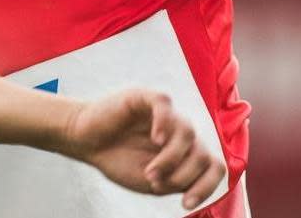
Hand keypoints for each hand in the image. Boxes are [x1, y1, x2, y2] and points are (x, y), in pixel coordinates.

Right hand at [64, 89, 225, 211]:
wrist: (86, 143)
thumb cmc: (118, 161)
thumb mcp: (154, 181)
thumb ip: (178, 180)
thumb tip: (196, 181)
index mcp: (186, 152)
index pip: (214, 166)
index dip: (206, 187)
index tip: (185, 203)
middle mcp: (181, 131)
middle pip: (204, 152)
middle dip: (183, 175)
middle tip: (154, 181)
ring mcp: (165, 113)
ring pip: (188, 132)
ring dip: (171, 159)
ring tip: (149, 171)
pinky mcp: (145, 98)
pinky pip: (165, 104)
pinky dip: (164, 123)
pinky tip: (155, 139)